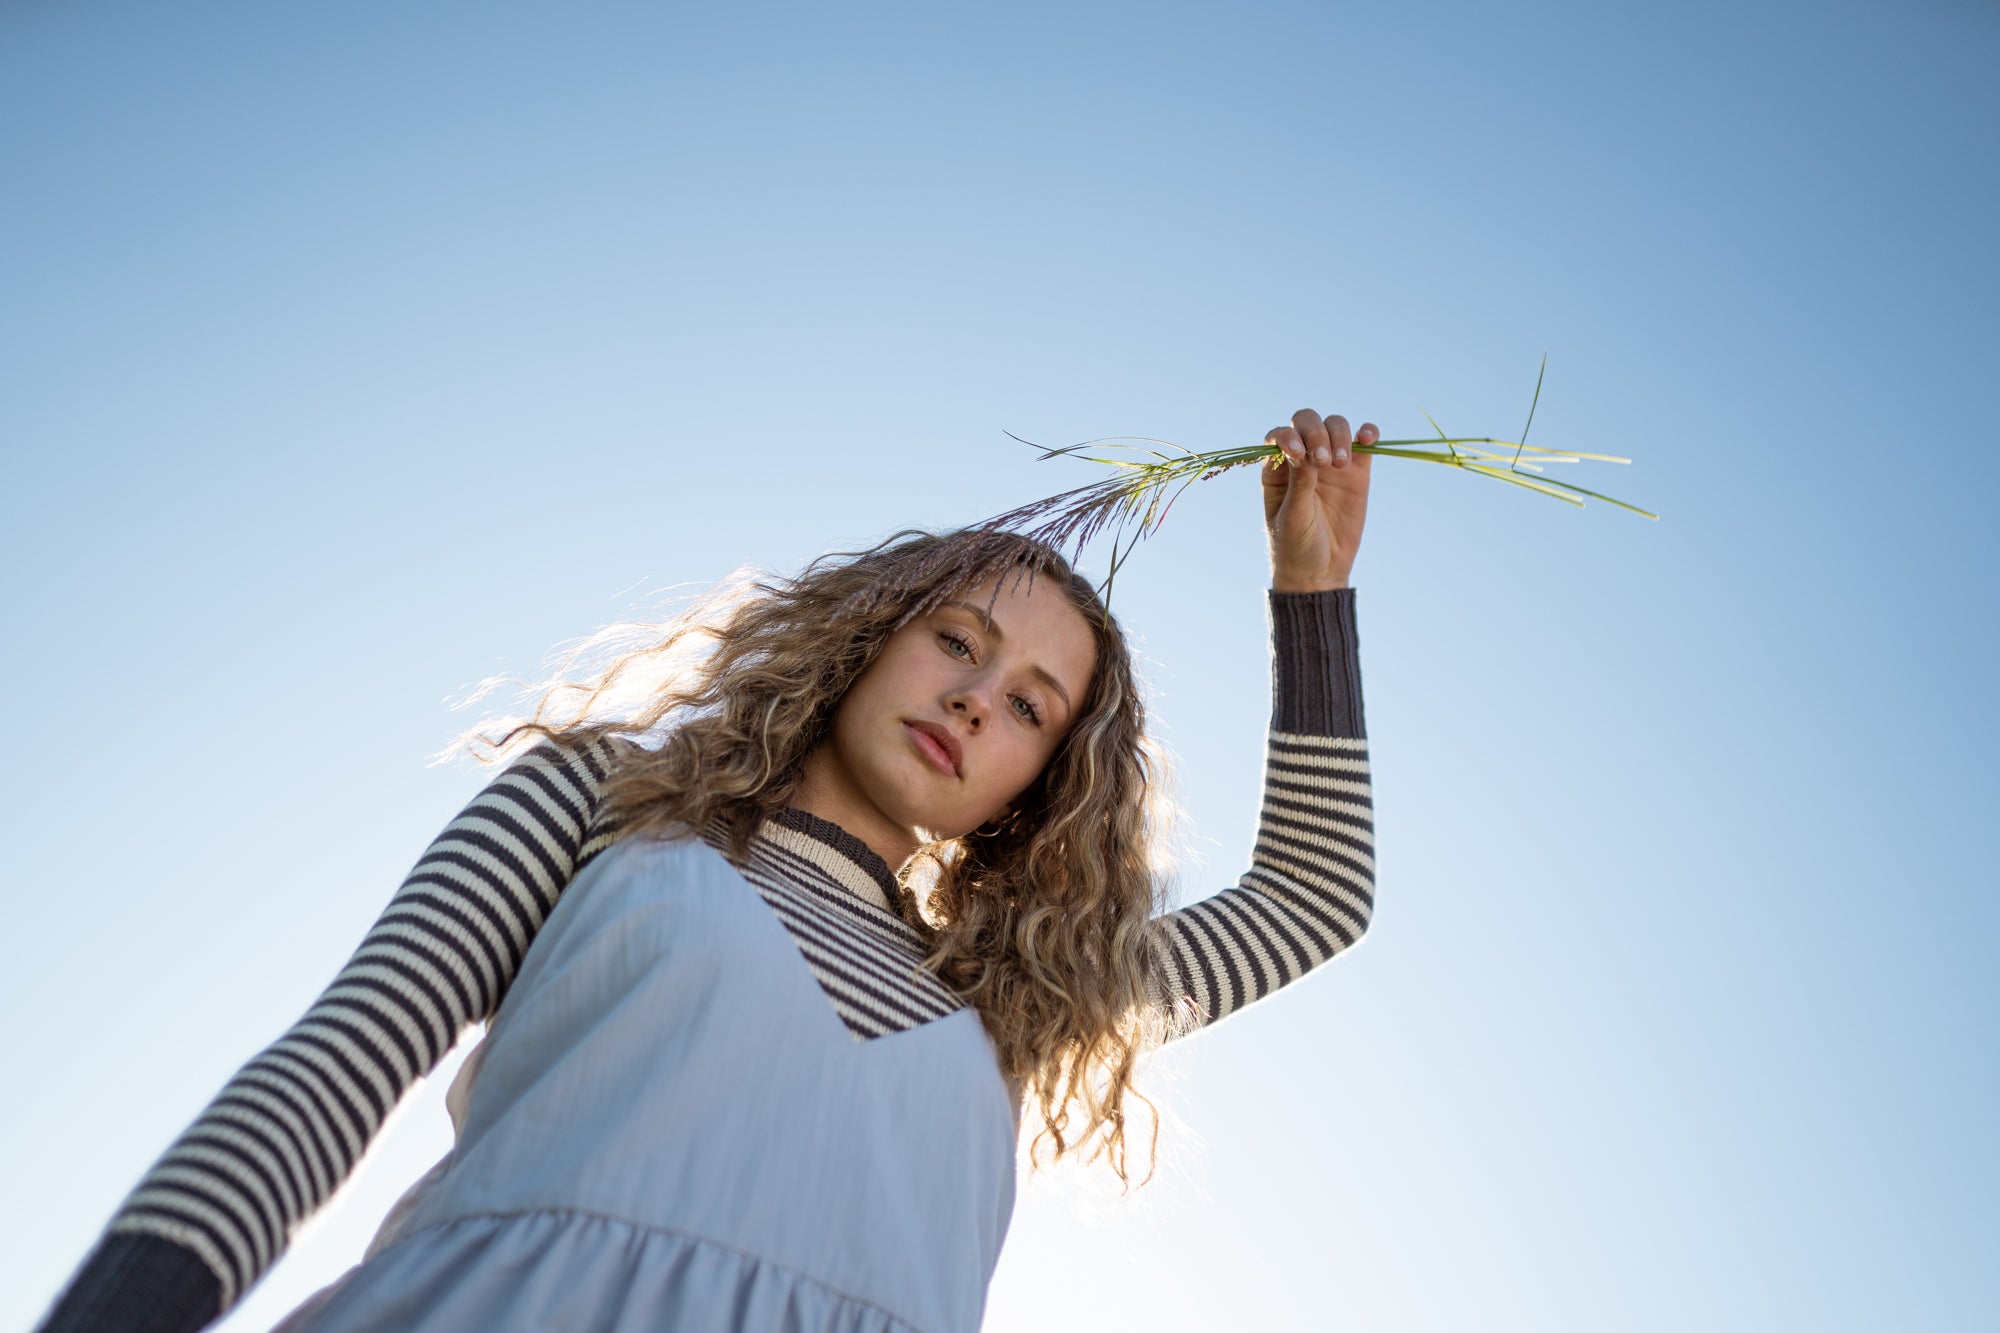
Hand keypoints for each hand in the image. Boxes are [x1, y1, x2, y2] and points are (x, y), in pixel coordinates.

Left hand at [1262, 409, 1376, 591]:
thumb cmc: (1295, 545)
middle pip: (1308, 422)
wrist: (1320, 571)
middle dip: (1316, 432)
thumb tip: (1303, 449)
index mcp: (1277, 468)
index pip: (1280, 436)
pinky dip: (1367, 434)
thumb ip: (1299, 483)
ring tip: (1342, 463)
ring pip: (1335, 427)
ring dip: (1340, 435)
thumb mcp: (1293, 516)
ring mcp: (1330, 463)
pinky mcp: (1357, 473)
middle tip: (1324, 461)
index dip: (1290, 437)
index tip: (1300, 454)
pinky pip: (1363, 443)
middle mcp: (1302, 459)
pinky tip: (1369, 437)